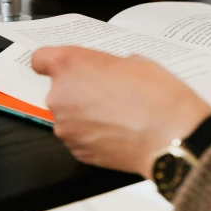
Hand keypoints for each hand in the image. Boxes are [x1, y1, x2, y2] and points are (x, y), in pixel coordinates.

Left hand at [32, 46, 210, 177]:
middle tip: (107, 89)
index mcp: (70, 65)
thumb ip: (105, 65)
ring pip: (69, 114)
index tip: (61, 66)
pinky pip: (78, 136)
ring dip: (85, 112)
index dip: (51, 62)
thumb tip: (104, 74)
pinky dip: (92, 133)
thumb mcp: (132, 60)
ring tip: (116, 112)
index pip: (40, 59)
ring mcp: (66, 127)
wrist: (170, 135)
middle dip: (78, 88)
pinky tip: (117, 129)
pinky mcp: (77, 152)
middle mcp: (60, 95)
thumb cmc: (155, 94)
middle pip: (59, 88)